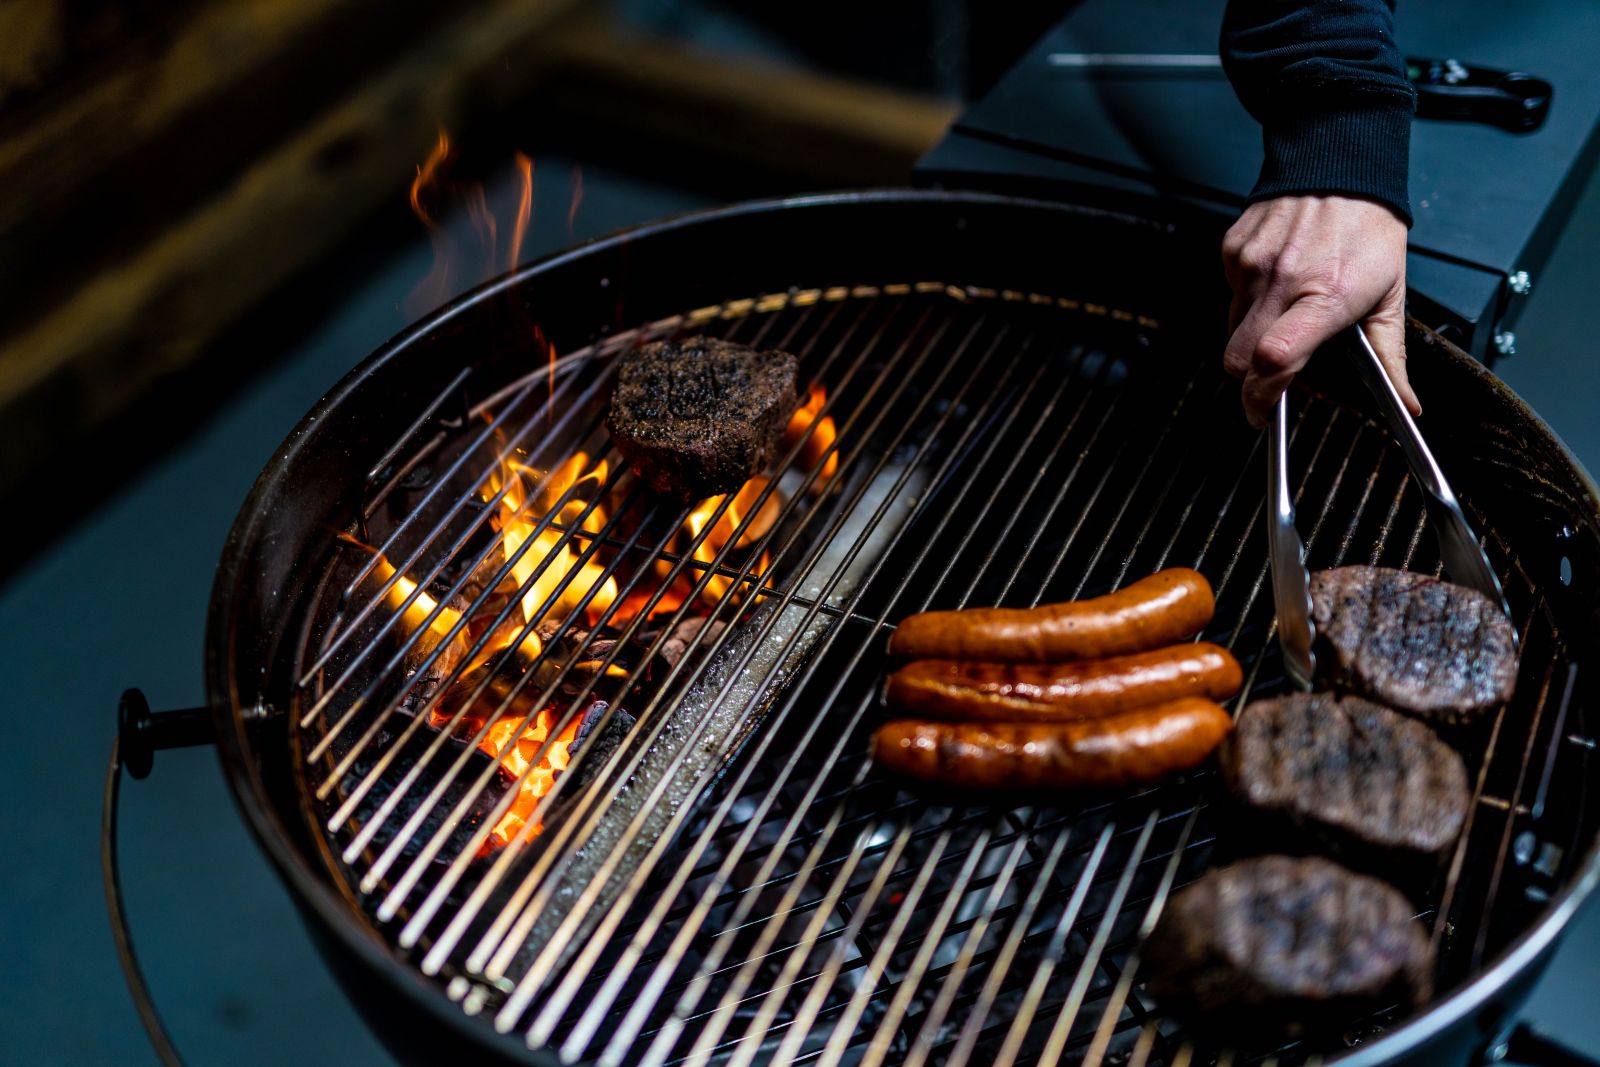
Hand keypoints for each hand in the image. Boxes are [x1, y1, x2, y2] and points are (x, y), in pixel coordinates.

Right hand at [1222, 195, 1417, 427]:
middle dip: (1250, 376)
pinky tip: (1275, 278)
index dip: (1262, 395)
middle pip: (1237, 358)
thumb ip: (1389, 355)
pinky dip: (1248, 298)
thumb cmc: (1368, 225)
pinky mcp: (1233, 251)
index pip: (1275, 359)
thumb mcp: (1391, 293)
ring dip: (1252, 333)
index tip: (1264, 412)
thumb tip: (1404, 402)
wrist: (1337, 162)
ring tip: (1286, 308)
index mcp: (1326, 296)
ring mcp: (1251, 265)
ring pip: (1232, 328)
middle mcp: (1282, 281)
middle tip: (1271, 375)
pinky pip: (1230, 293)